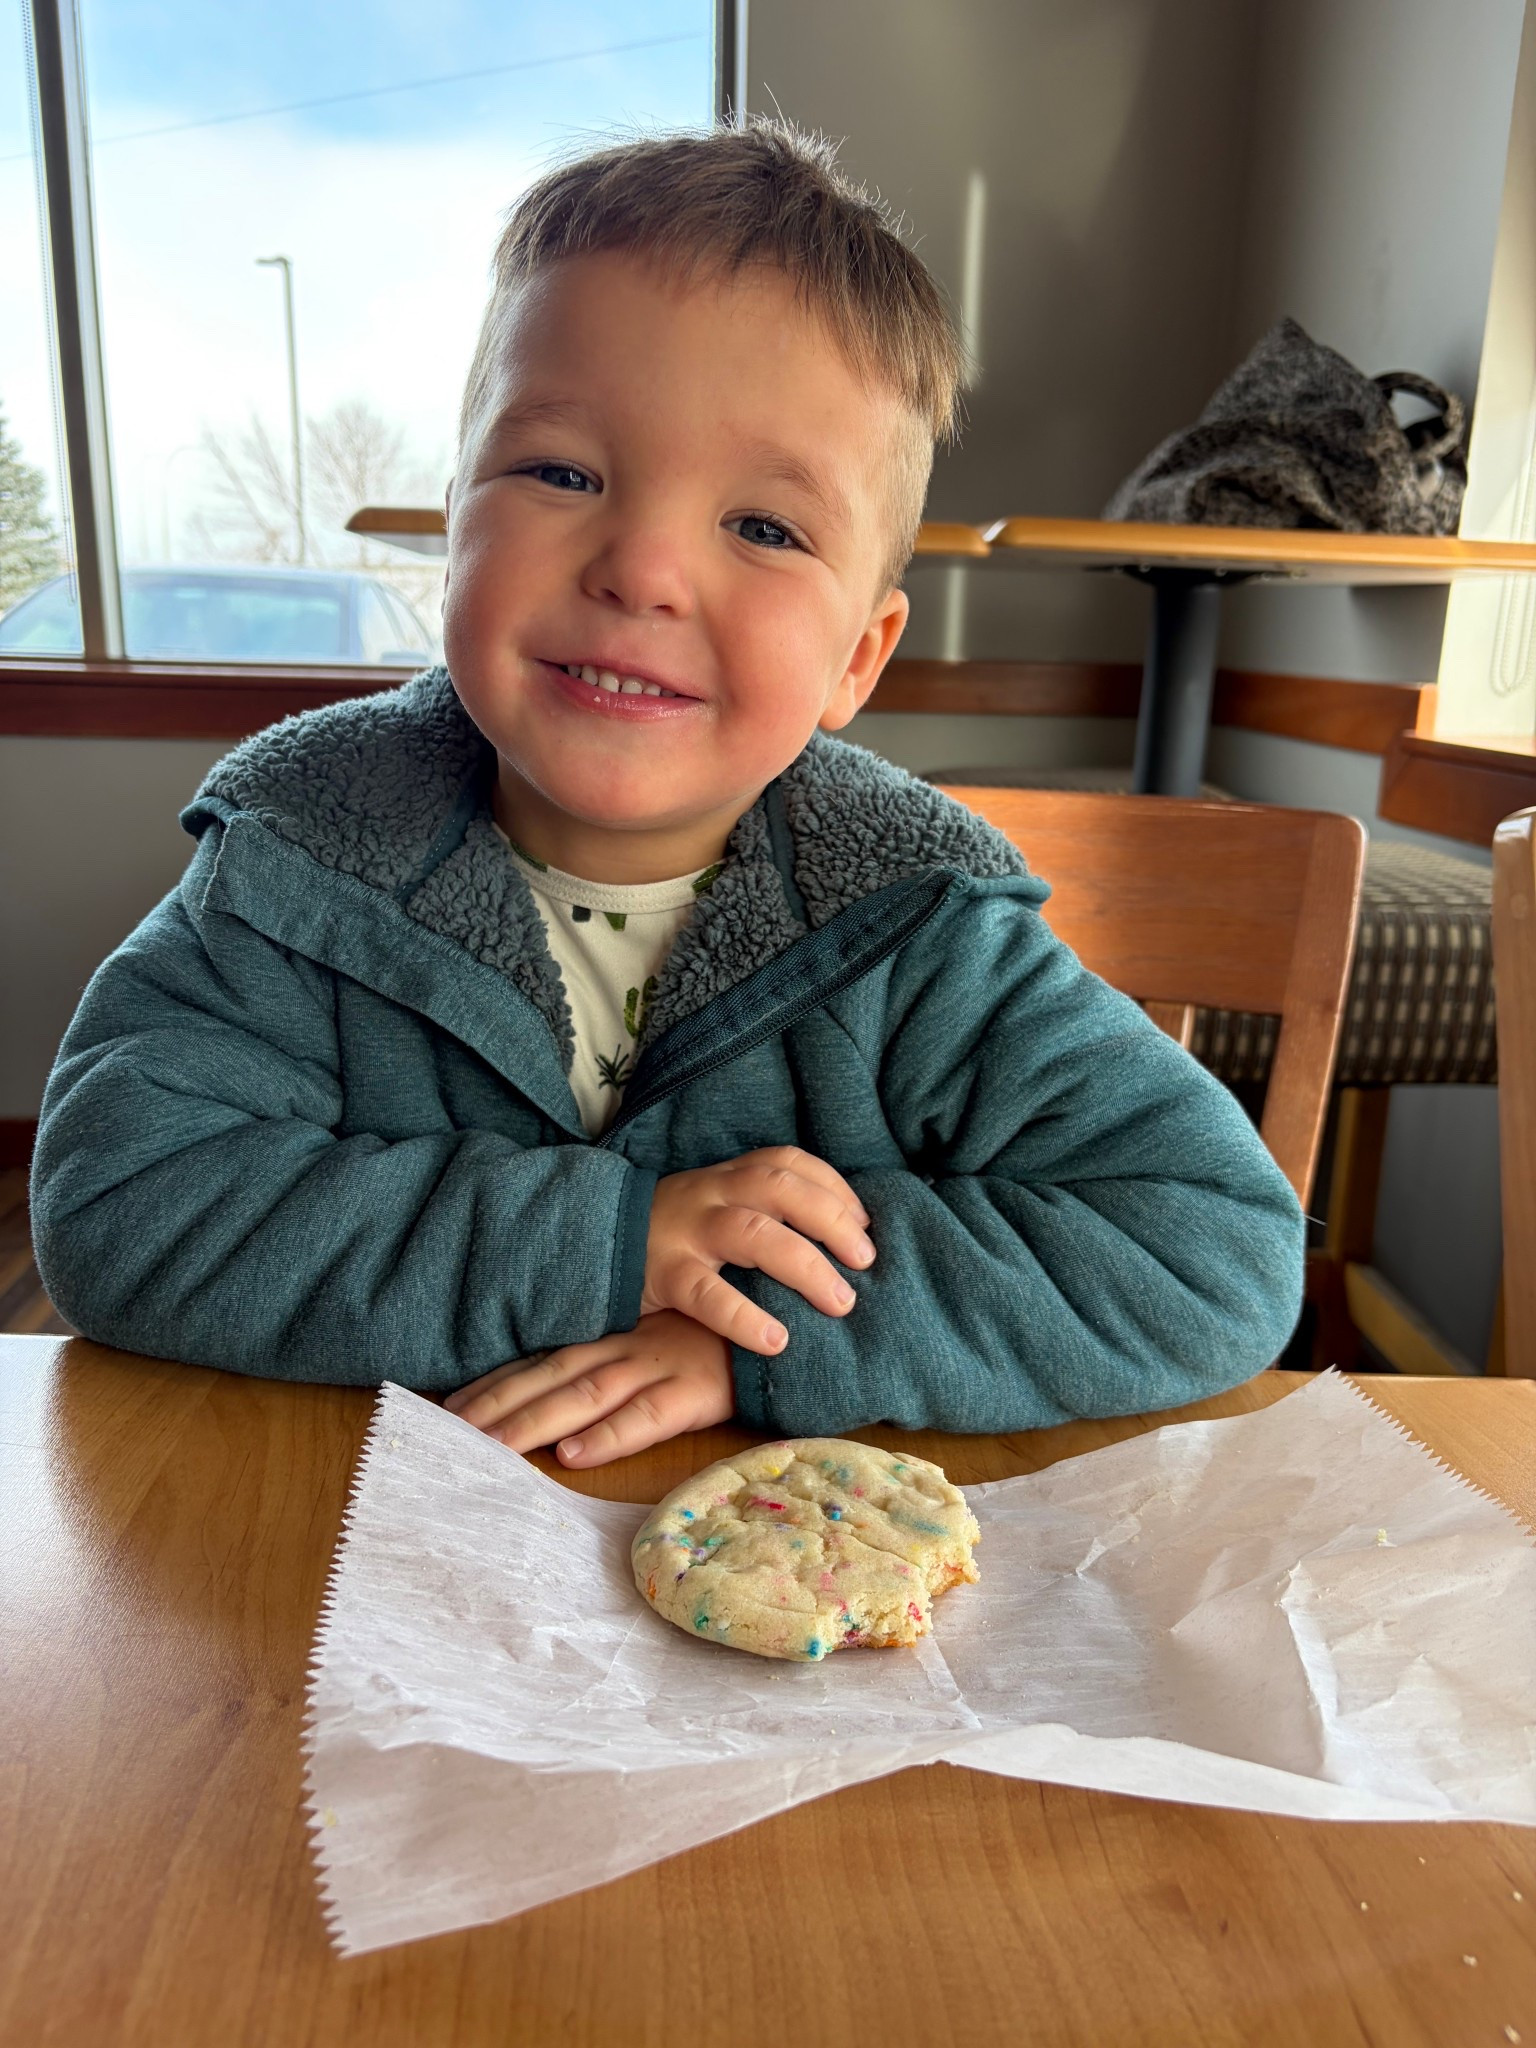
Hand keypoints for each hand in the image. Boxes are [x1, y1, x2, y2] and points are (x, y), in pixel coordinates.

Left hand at [442, 1310, 734, 1466]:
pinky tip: (575, 1453)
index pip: (542, 1360)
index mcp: (616, 1335)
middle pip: (550, 1377)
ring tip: (492, 1447)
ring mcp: (659, 1366)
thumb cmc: (728, 1331)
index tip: (447, 1406)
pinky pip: (647, 1416)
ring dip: (536, 1421)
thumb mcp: (666, 1336)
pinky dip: (609, 1435)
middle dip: (497, 1405)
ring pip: (585, 1395)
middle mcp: (627, 1347)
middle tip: (447, 1431)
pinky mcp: (695, 1391)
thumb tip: (570, 1395)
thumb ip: (623, 1354)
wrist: (792, 1319)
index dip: (495, 1383)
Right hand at [641, 1146, 875, 1356]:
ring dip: (805, 1266)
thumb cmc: (673, 1233)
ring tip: (840, 1302)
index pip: (788, 1162)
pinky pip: (708, 1294)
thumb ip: (762, 1210)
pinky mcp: (662, 1273)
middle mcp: (711, 1193)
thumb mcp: (715, 1205)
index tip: (866, 1222)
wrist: (592, 1243)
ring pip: (753, 1234)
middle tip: (866, 1261)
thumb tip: (840, 1234)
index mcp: (728, 1175)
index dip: (833, 1187)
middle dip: (832, 1221)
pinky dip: (745, 1317)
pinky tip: (776, 1340)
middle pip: (780, 1189)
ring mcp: (686, 1231)